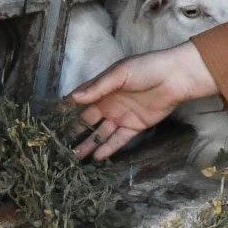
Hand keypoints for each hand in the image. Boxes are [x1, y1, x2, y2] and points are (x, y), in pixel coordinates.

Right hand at [71, 42, 217, 160]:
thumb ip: (98, 87)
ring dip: (88, 144)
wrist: (176, 77)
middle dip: (74, 133)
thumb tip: (73, 98)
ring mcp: (121, 116)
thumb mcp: (120, 73)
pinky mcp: (135, 126)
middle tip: (58, 147)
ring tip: (73, 158)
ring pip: (100, 133)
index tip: (50, 125)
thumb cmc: (147, 68)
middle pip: (87, 121)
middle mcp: (108, 103)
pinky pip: (118, 140)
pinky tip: (96, 158)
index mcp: (102, 88)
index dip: (66, 113)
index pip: (80, 102)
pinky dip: (107, 148)